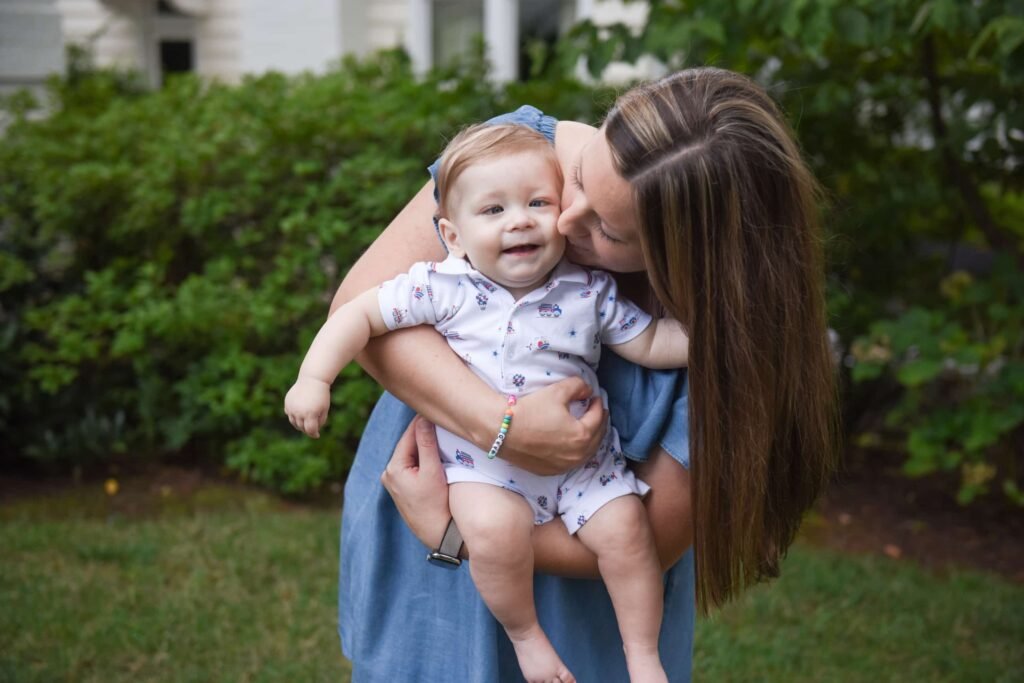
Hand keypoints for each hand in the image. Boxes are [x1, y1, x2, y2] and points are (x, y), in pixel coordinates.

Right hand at [284, 376, 330, 437]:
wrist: (312, 380)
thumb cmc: (321, 395)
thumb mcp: (324, 409)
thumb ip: (320, 421)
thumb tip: (314, 430)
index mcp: (310, 414)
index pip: (310, 430)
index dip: (314, 434)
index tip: (317, 435)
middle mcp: (299, 412)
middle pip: (302, 427)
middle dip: (307, 429)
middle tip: (312, 429)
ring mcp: (292, 408)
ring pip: (293, 422)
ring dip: (299, 424)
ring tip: (305, 423)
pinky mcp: (287, 403)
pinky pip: (289, 414)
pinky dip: (294, 416)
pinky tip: (299, 414)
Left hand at [380, 416, 452, 548]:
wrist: (440, 535)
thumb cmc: (437, 505)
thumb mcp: (432, 471)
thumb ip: (427, 443)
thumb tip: (423, 418)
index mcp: (393, 468)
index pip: (409, 435)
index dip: (423, 421)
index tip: (437, 409)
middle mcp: (390, 474)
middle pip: (410, 444)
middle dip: (426, 433)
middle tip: (444, 420)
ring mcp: (396, 482)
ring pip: (413, 454)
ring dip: (427, 445)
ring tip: (444, 434)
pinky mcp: (405, 489)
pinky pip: (415, 465)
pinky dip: (426, 458)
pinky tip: (440, 453)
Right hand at [500, 377, 606, 475]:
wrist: (501, 431)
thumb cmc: (530, 410)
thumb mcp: (557, 391)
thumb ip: (577, 386)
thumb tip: (587, 390)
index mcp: (582, 435)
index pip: (597, 418)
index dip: (598, 405)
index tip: (596, 398)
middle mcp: (577, 455)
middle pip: (597, 438)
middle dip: (600, 423)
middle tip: (599, 412)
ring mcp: (564, 466)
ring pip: (586, 453)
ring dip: (591, 439)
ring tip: (589, 427)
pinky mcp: (551, 471)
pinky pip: (572, 462)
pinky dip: (578, 452)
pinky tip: (573, 444)